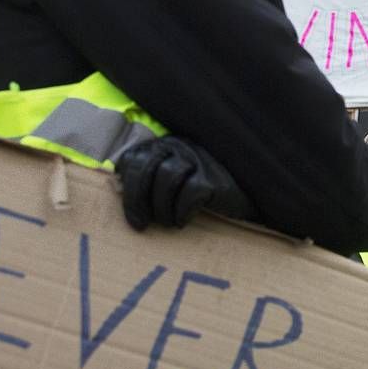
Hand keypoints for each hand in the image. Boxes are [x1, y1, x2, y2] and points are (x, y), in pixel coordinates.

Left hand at [115, 135, 255, 230]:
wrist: (248, 199)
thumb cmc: (204, 194)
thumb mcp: (174, 180)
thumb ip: (149, 177)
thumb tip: (119, 189)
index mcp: (165, 144)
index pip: (132, 159)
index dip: (126, 186)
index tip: (132, 210)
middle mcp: (181, 145)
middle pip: (144, 167)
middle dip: (136, 200)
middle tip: (139, 224)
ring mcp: (199, 159)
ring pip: (165, 179)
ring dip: (162, 209)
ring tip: (169, 222)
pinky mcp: (214, 178)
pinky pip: (189, 195)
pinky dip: (182, 213)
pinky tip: (185, 220)